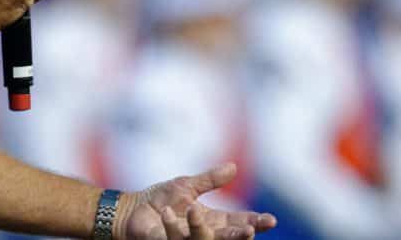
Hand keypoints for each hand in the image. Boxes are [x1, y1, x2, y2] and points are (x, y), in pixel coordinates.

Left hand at [117, 164, 276, 239]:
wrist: (131, 210)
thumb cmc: (160, 200)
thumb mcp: (186, 186)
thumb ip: (210, 180)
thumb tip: (233, 167)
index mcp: (211, 220)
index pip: (237, 222)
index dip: (254, 222)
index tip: (269, 220)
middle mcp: (202, 233)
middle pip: (225, 237)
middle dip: (237, 236)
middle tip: (249, 231)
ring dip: (198, 228)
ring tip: (194, 212)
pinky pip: (170, 238)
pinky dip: (169, 226)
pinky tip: (167, 214)